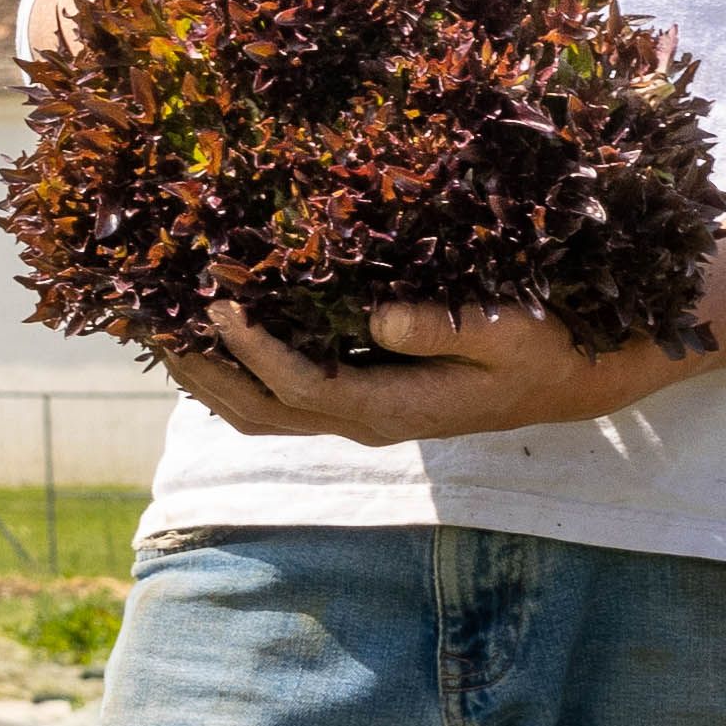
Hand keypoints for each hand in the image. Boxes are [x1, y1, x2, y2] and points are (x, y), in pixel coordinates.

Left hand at [161, 296, 709, 448]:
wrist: (572, 381)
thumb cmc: (545, 351)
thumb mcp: (510, 333)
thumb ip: (447, 327)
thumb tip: (375, 318)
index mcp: (392, 409)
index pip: (300, 386)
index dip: (253, 351)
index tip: (218, 304)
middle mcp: (363, 421)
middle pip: (258, 410)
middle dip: (204, 370)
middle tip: (153, 321)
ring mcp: (358, 414)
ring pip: (260, 411)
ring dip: (208, 377)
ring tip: (161, 330)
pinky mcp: (359, 396)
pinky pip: (280, 396)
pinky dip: (237, 372)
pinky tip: (212, 334)